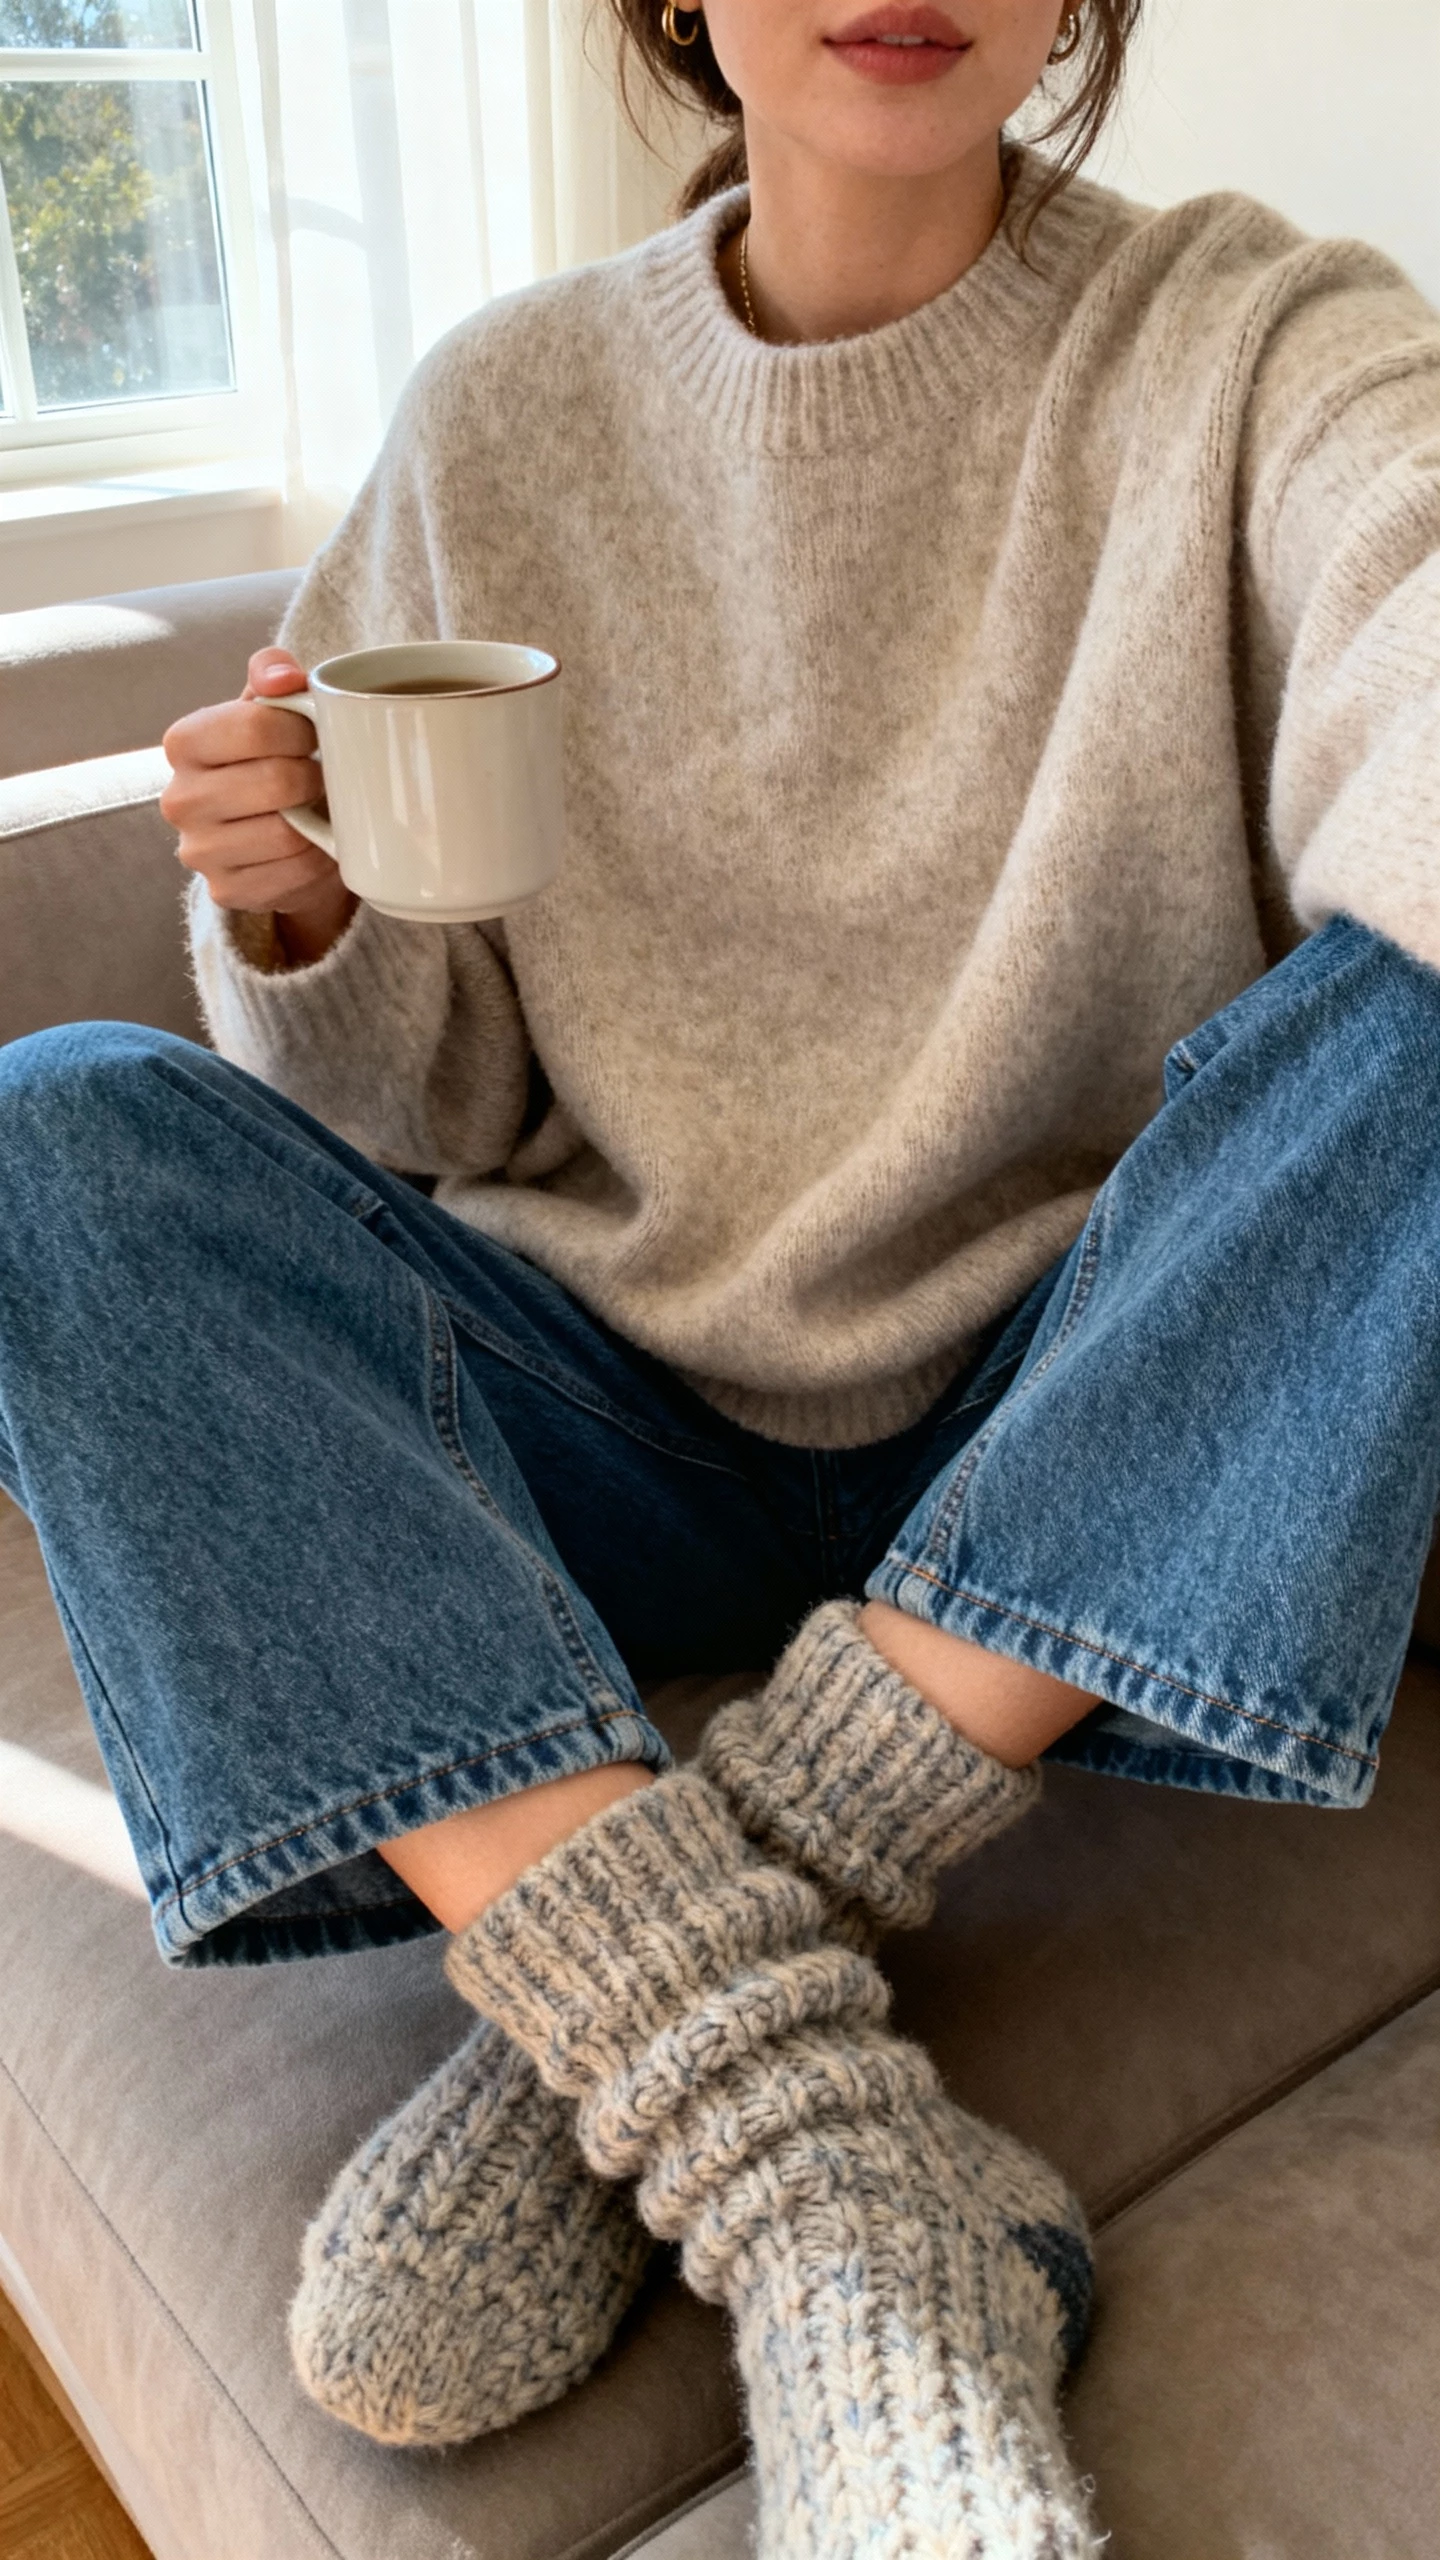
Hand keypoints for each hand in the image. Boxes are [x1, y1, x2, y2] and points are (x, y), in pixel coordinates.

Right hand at [161, 647, 358, 966]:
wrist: (274, 833)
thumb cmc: (272, 758)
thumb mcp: (270, 708)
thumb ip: (273, 675)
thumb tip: (283, 676)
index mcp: (184, 742)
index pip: (252, 725)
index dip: (300, 729)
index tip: (315, 734)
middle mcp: (178, 799)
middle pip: (274, 782)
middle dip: (313, 777)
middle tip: (321, 775)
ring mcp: (198, 851)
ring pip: (285, 834)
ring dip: (318, 822)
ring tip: (317, 809)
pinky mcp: (225, 891)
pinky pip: (291, 875)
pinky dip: (317, 860)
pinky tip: (315, 845)